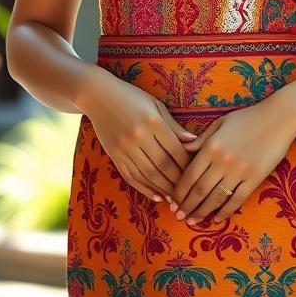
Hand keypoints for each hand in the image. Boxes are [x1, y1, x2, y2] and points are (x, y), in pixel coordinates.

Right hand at [79, 66, 197, 202]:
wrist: (98, 96)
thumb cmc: (132, 97)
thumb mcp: (156, 105)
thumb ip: (174, 125)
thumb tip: (194, 142)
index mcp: (152, 122)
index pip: (175, 149)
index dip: (187, 165)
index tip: (197, 173)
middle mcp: (138, 136)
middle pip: (163, 165)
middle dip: (178, 181)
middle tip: (190, 193)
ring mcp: (124, 148)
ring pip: (148, 175)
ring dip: (163, 189)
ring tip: (176, 200)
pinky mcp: (114, 155)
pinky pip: (131, 177)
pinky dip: (145, 188)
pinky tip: (157, 196)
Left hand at [169, 104, 295, 224]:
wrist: (279, 118)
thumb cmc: (247, 118)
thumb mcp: (220, 123)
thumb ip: (200, 140)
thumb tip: (182, 150)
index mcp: (211, 146)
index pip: (189, 175)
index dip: (179, 192)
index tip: (172, 202)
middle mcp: (222, 161)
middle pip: (200, 190)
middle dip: (187, 206)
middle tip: (178, 216)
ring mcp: (239, 172)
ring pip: (215, 198)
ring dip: (202, 212)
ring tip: (192, 221)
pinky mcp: (255, 179)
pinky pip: (237, 200)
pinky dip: (225, 212)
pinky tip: (216, 220)